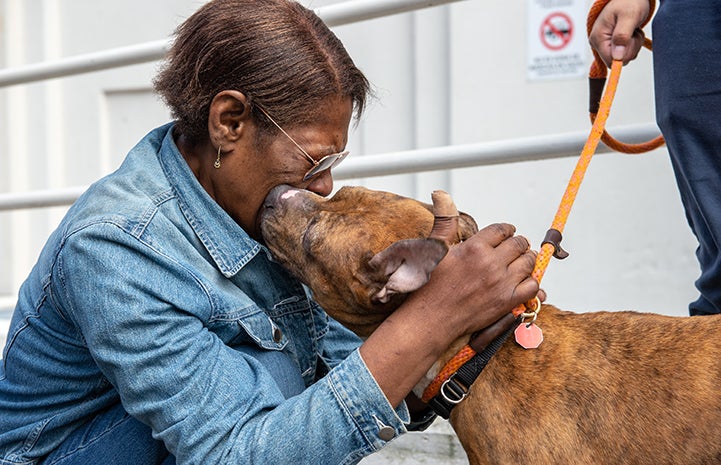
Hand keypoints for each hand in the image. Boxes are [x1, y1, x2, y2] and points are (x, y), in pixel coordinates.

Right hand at [417, 223, 538, 338]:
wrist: (432, 318)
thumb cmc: (430, 284)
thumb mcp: (436, 247)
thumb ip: (445, 220)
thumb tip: (440, 193)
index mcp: (475, 247)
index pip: (502, 230)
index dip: (507, 230)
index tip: (508, 233)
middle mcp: (491, 263)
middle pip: (519, 244)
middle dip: (519, 243)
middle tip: (516, 247)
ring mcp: (501, 283)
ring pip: (528, 263)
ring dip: (528, 260)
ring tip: (522, 261)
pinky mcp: (507, 301)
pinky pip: (533, 286)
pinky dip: (532, 282)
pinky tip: (524, 281)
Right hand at [588, 0, 649, 65]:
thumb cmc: (628, 2)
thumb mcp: (629, 16)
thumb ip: (622, 36)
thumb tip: (616, 57)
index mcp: (598, 38)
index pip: (610, 61)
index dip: (624, 53)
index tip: (630, 39)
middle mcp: (598, 43)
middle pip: (618, 60)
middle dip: (631, 47)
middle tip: (632, 31)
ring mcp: (605, 44)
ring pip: (624, 57)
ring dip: (633, 44)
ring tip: (632, 29)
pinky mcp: (612, 44)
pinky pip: (625, 53)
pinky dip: (633, 43)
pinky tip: (630, 31)